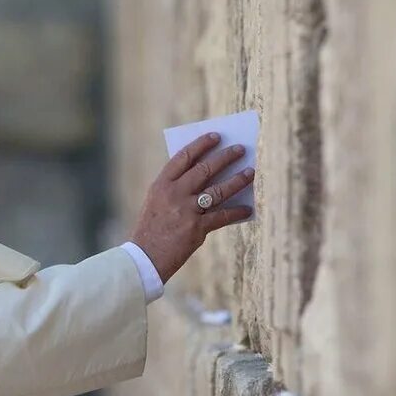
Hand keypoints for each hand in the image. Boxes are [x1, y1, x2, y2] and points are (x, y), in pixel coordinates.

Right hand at [129, 132, 254, 282]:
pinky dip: (237, 212)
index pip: (183, 157)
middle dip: (225, 157)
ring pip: (218, 190)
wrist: (144, 259)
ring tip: (251, 172)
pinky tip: (248, 209)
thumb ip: (175, 189)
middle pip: (204, 169)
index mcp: (161, 185)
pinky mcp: (197, 228)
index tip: (216, 137)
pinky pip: (222, 216)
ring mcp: (186, 210)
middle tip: (240, 149)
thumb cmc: (151, 230)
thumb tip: (206, 177)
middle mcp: (174, 194)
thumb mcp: (156, 203)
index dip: (201, 144)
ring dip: (237, 180)